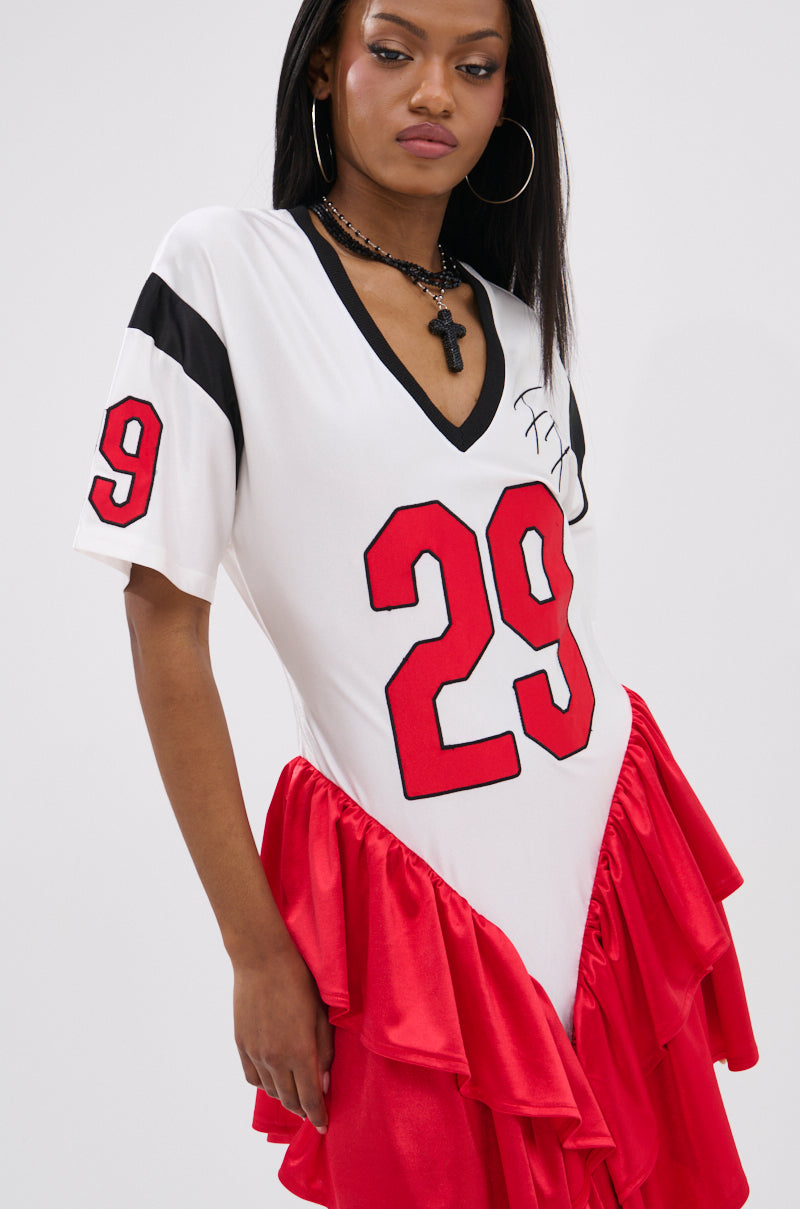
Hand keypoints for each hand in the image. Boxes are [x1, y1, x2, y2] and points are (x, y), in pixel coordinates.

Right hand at [233, 943, 333, 1133]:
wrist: (262, 959)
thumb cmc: (300, 981)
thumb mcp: (321, 1015)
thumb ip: (324, 1052)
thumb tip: (323, 1084)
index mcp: (299, 1052)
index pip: (310, 1098)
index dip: (318, 1115)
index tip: (324, 1125)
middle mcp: (275, 1058)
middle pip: (290, 1099)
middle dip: (304, 1109)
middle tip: (313, 1109)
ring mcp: (255, 1053)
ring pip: (270, 1090)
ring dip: (285, 1096)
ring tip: (296, 1092)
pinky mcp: (241, 1044)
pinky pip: (252, 1077)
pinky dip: (265, 1084)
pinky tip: (274, 1078)